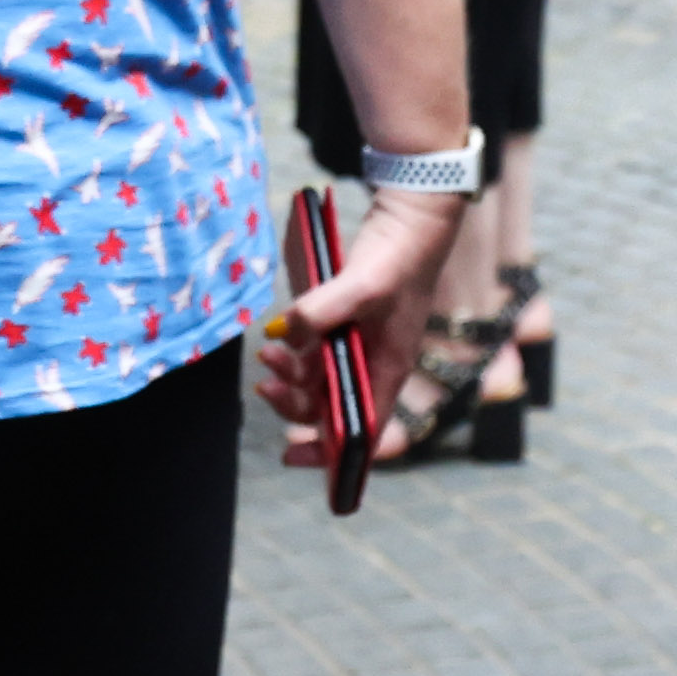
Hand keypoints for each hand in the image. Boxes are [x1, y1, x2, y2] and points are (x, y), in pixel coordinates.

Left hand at [248, 185, 466, 464]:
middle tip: (265, 387)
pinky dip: (293, 353)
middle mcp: (373, 364)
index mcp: (388, 370)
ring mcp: (358, 344)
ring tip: (266, 353)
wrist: (410, 220)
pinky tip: (276, 338)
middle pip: (330, 407)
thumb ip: (321, 312)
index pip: (362, 429)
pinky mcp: (343, 323)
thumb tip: (282, 334)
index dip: (332, 453)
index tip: (294, 455)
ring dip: (288, 376)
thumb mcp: (362, 286)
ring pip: (317, 380)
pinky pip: (313, 352)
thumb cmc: (398, 259)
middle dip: (295, 406)